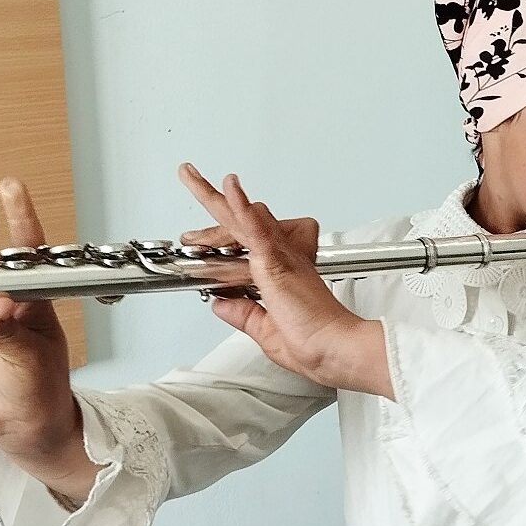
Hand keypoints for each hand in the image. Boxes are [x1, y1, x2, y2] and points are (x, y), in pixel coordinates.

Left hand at [177, 163, 390, 395]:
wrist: (335, 350)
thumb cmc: (315, 345)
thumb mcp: (266, 332)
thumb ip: (243, 314)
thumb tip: (220, 303)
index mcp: (280, 275)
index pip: (244, 245)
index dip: (219, 236)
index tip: (199, 233)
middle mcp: (282, 259)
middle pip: (239, 221)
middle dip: (211, 199)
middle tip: (190, 176)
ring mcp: (280, 257)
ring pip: (242, 218)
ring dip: (216, 197)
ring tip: (191, 175)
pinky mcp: (277, 262)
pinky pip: (256, 227)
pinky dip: (242, 206)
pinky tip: (229, 187)